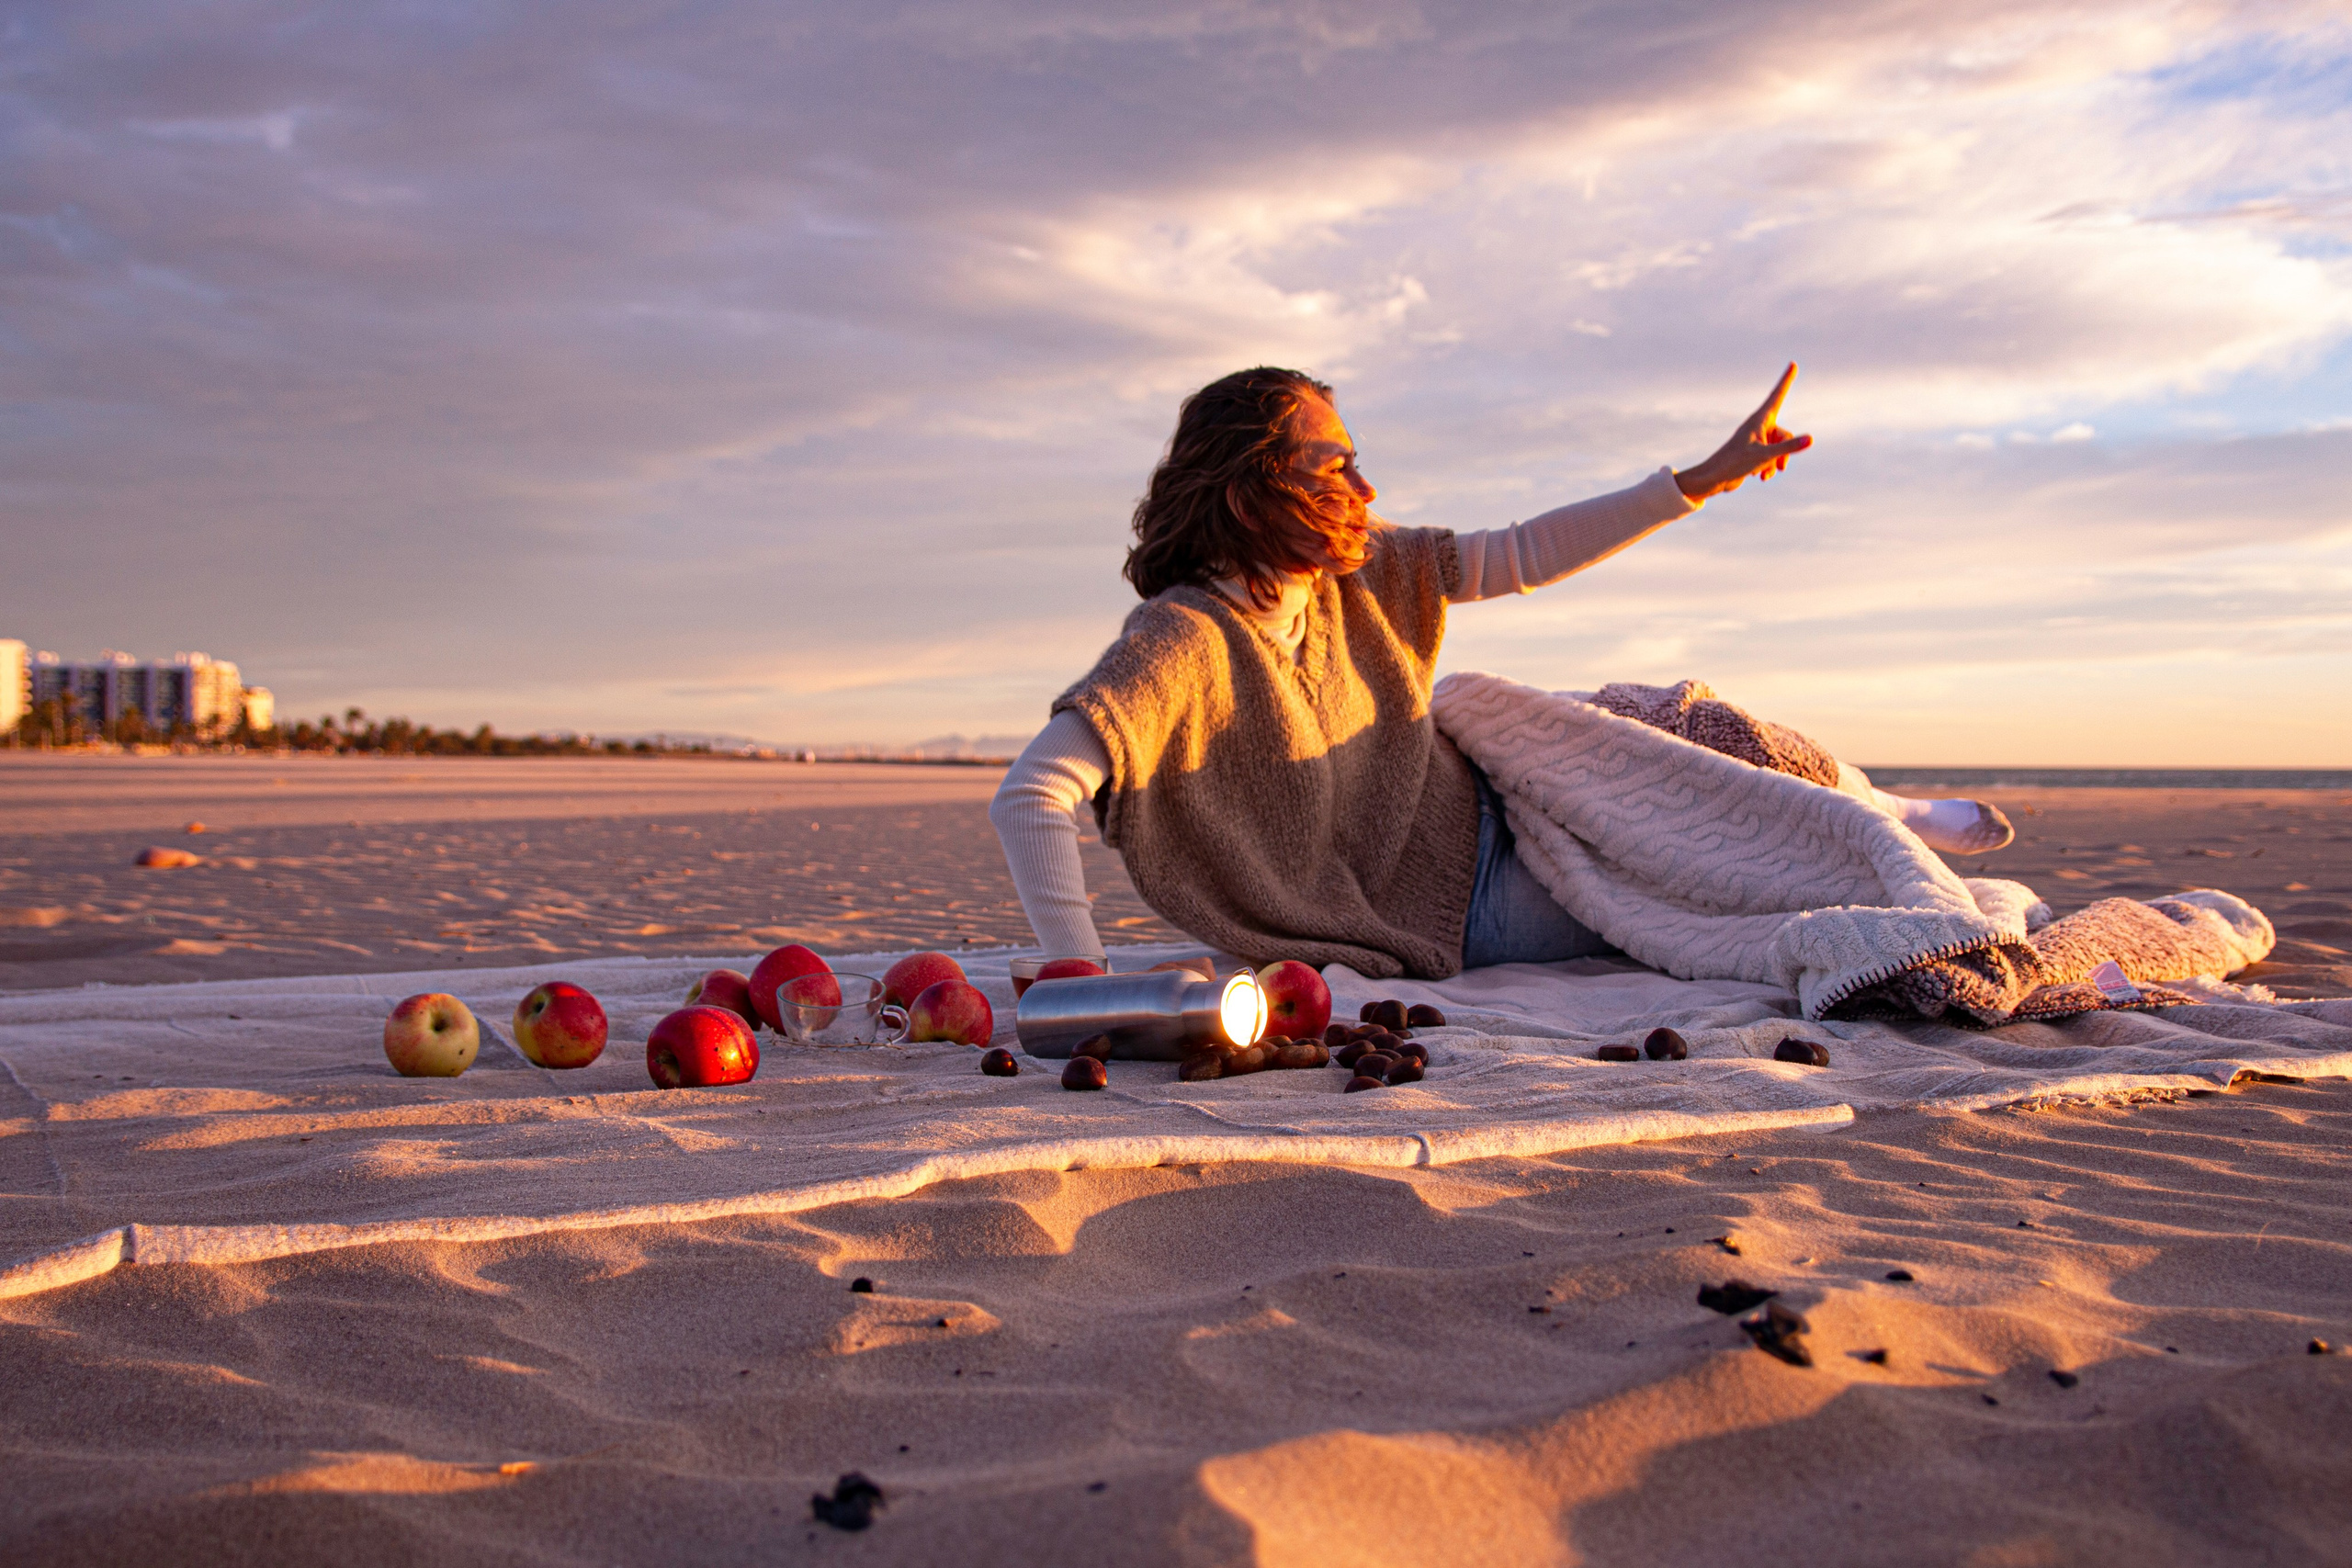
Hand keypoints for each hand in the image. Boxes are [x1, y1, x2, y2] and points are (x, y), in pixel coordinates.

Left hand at [1674, 363, 1812, 501]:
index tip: (1792, 364)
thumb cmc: (1733, 463)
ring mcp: (1758, 440)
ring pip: (1780, 448)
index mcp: (1759, 419)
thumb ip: (1788, 447)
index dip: (1786, 380)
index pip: (1778, 395)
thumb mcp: (1764, 455)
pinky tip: (1760, 478)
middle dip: (1785, 452)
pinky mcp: (1755, 452)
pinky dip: (1769, 468)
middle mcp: (1759, 426)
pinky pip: (1772, 458)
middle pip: (1785, 433)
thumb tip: (1811, 439)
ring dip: (1776, 463)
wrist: (1713, 479)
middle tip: (1778, 465)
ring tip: (1763, 473)